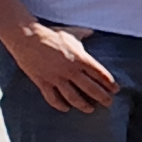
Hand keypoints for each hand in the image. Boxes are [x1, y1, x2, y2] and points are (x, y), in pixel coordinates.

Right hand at [5, 21, 120, 113]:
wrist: (26, 37)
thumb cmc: (50, 34)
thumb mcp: (71, 33)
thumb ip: (83, 34)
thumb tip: (91, 31)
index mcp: (80, 58)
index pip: (100, 74)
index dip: (109, 84)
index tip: (115, 90)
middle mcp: (70, 70)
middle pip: (91, 88)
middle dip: (102, 97)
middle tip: (109, 103)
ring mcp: (56, 77)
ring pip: (73, 97)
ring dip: (84, 105)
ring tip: (90, 109)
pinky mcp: (42, 82)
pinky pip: (52, 98)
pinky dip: (60, 105)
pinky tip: (66, 109)